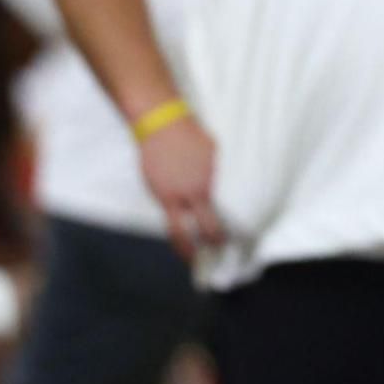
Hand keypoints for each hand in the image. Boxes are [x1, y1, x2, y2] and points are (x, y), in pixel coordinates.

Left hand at [139, 116, 223, 259]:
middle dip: (217, 241)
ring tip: (229, 216)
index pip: (181, 235)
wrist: (163, 124)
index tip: (194, 260)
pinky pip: (226, 180)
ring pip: (223, 203)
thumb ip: (172, 204)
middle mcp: (193, 190)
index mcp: (171, 198)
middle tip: (220, 245)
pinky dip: (226, 185)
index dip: (188, 252)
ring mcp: (209, 176)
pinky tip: (226, 184)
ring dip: (225, 212)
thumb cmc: (154, 155)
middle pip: (210, 227)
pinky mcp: (219, 162)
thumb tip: (188, 220)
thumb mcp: (156, 186)